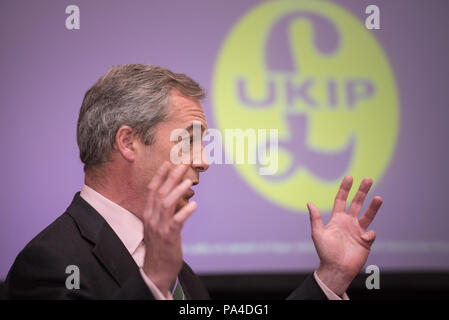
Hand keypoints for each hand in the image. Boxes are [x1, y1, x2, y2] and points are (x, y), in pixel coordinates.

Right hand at [141, 161, 196, 295]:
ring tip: (188, 181)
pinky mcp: (169, 236)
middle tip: (182, 165)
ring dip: (177, 191)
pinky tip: (194, 205)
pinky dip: (185, 212)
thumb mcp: (157, 225)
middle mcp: (151, 218)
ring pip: (166, 204)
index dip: (159, 175)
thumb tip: (174, 196)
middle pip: (160, 193)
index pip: (151, 190)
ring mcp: (159, 227)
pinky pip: (177, 221)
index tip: (167, 163)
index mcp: (148, 213)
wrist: (156, 270)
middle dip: (171, 177)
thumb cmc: (159, 246)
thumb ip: (163, 211)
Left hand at [307, 176, 382, 295]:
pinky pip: (371, 234)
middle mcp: (349, 222)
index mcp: (337, 219)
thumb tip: (309, 203)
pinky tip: (364, 239)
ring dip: (373, 207)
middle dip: (362, 191)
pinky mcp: (365, 241)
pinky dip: (369, 234)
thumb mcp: (318, 233)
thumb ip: (316, 218)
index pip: (341, 200)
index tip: (349, 177)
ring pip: (368, 215)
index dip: (345, 189)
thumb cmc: (325, 252)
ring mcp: (358, 231)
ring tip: (379, 198)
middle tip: (368, 179)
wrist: (336, 269)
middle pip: (357, 203)